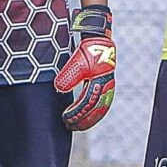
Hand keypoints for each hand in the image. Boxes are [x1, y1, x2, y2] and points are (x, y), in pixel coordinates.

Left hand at [54, 4, 116, 129]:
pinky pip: (102, 104)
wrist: (99, 39)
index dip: (77, 114)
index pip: (87, 104)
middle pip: (95, 110)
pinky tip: (86, 117)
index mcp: (99, 82)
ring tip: (77, 126)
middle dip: (83, 120)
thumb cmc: (88, 50)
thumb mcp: (77, 62)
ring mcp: (107, 87)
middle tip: (70, 126)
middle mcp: (106, 87)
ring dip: (88, 119)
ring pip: (100, 109)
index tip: (65, 119)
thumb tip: (59, 88)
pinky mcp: (105, 85)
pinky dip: (94, 113)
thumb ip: (68, 75)